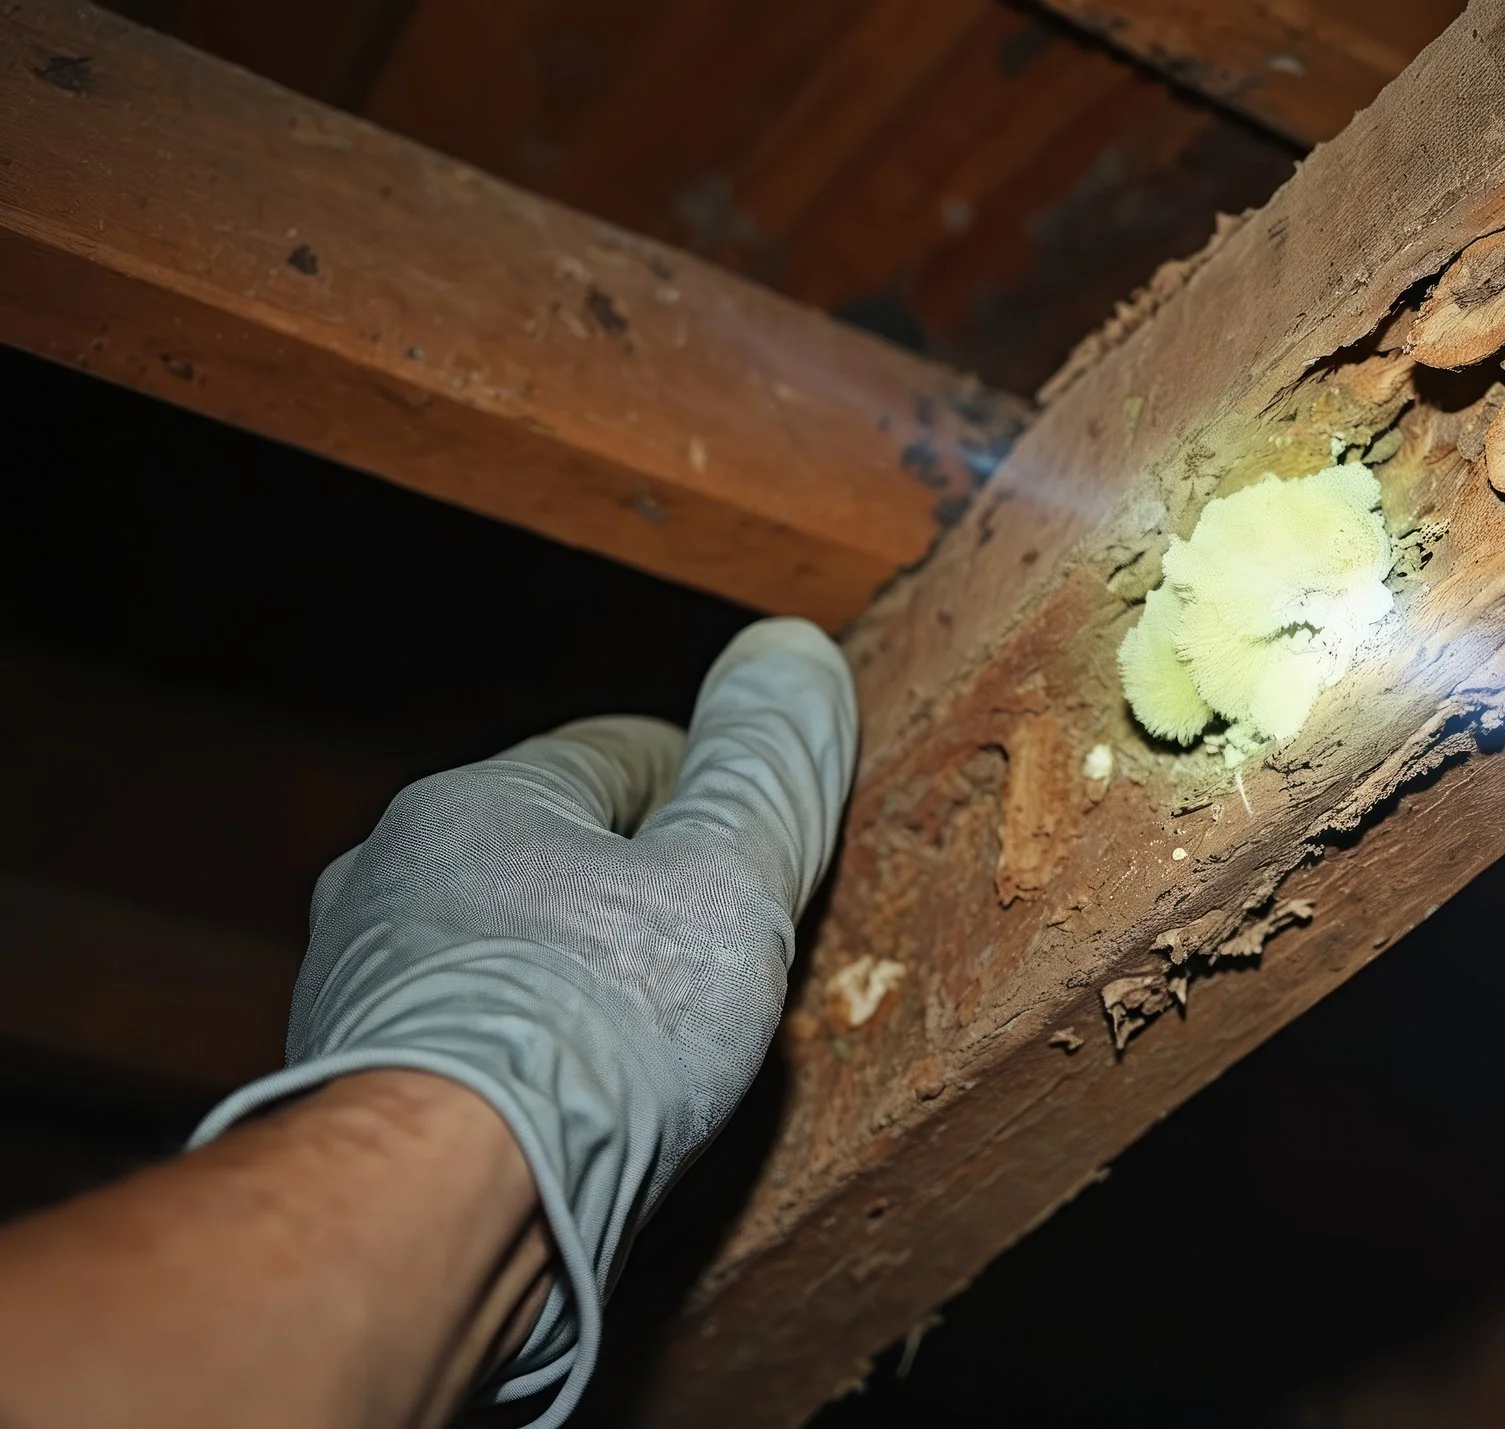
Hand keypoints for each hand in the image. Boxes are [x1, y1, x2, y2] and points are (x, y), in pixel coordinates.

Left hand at [189, 618, 856, 1422]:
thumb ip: (764, 770)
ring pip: (488, 945)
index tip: (752, 838)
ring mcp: (349, 985)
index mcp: (478, 802)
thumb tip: (793, 653)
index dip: (704, 786)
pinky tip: (560, 1107)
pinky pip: (451, 1038)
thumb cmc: (588, 1033)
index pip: (619, 755)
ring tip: (635, 1042)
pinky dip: (509, 1053)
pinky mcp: (337, 1090)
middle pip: (545, 851)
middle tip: (709, 947)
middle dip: (625, 886)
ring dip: (558, 972)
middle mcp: (387, 874)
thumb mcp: (726, 883)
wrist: (433, 1212)